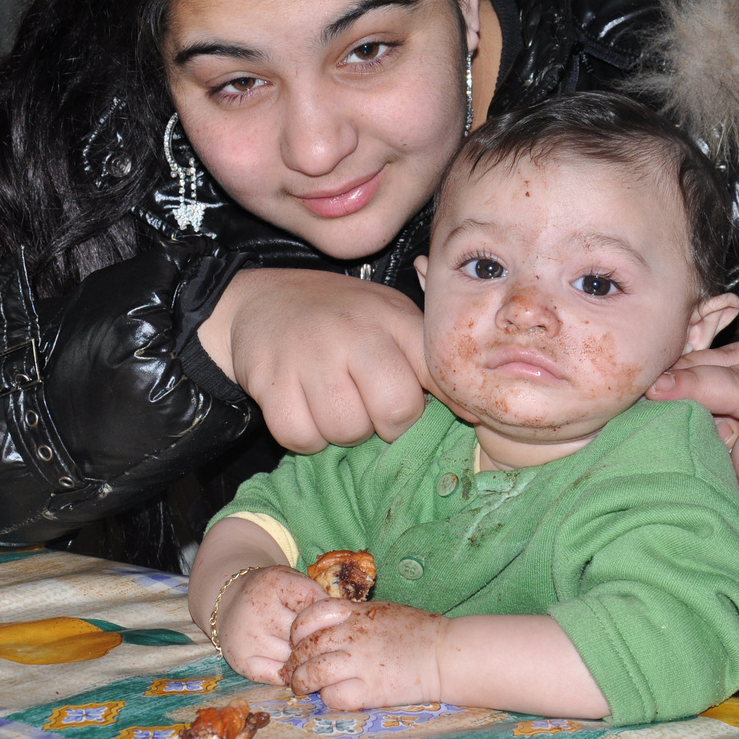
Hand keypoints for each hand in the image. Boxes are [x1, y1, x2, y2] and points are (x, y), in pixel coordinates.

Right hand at [201, 268, 430, 451]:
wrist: (263, 302)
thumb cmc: (341, 320)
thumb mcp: (390, 321)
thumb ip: (427, 362)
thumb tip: (475, 414)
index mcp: (392, 318)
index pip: (437, 372)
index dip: (447, 404)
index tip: (446, 416)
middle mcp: (354, 332)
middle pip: (396, 411)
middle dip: (388, 425)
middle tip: (372, 410)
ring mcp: (310, 355)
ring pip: (346, 431)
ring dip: (342, 432)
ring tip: (336, 405)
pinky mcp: (270, 379)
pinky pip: (300, 436)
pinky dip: (305, 437)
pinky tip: (306, 411)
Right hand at [216, 565, 326, 684]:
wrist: (228, 601)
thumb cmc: (271, 593)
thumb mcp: (291, 580)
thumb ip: (315, 595)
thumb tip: (344, 622)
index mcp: (273, 583)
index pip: (314, 602)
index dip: (328, 613)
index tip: (331, 618)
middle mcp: (257, 610)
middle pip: (304, 634)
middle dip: (318, 638)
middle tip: (325, 641)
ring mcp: (247, 638)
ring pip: (293, 657)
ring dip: (306, 658)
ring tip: (311, 653)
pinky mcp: (241, 661)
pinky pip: (277, 676)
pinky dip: (291, 674)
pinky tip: (295, 665)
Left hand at [282, 600, 445, 710]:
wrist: (446, 654)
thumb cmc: (417, 631)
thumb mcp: (382, 610)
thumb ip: (353, 615)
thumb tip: (324, 625)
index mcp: (357, 612)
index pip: (309, 616)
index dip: (297, 630)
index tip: (298, 641)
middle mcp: (354, 635)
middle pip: (306, 647)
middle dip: (294, 661)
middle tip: (294, 670)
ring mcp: (361, 663)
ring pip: (312, 673)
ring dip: (302, 683)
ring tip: (303, 687)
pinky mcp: (370, 691)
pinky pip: (333, 696)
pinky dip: (328, 698)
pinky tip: (334, 695)